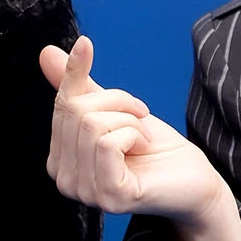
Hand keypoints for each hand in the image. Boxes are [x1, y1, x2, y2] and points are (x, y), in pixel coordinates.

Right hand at [40, 34, 225, 226]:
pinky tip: (143, 149)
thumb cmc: (155, 148)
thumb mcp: (114, 110)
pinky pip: (108, 143)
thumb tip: (47, 52)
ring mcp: (84, 192)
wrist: (192, 179)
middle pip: (76, 112)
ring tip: (143, 138)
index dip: (76, 75)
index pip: (61, 106)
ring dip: (130, 121)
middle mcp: (64, 180)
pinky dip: (134, 135)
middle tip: (140, 117)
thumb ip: (79, 87)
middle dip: (118, 102)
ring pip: (93, 125)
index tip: (85, 45)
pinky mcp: (108, 196)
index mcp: (59, 160)